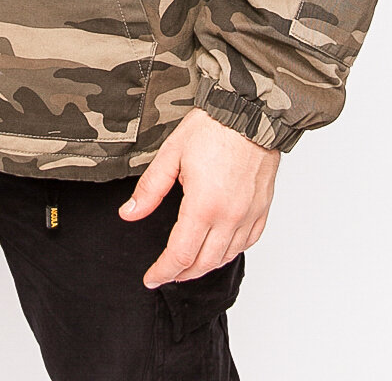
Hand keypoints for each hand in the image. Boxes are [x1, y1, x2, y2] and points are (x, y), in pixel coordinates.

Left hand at [119, 107, 278, 286]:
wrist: (250, 112)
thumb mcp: (172, 154)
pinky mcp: (262, 209)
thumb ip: (150, 188)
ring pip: (226, 257)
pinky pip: (247, 243)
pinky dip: (230, 253)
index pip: (180, 254)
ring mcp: (248, 215)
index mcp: (204, 205)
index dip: (163, 271)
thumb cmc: (212, 128)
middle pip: (203, 263)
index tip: (151, 278)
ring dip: (204, 266)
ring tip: (187, 265)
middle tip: (165, 274)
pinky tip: (218, 250)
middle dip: (181, 273)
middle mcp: (229, 216)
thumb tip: (129, 213)